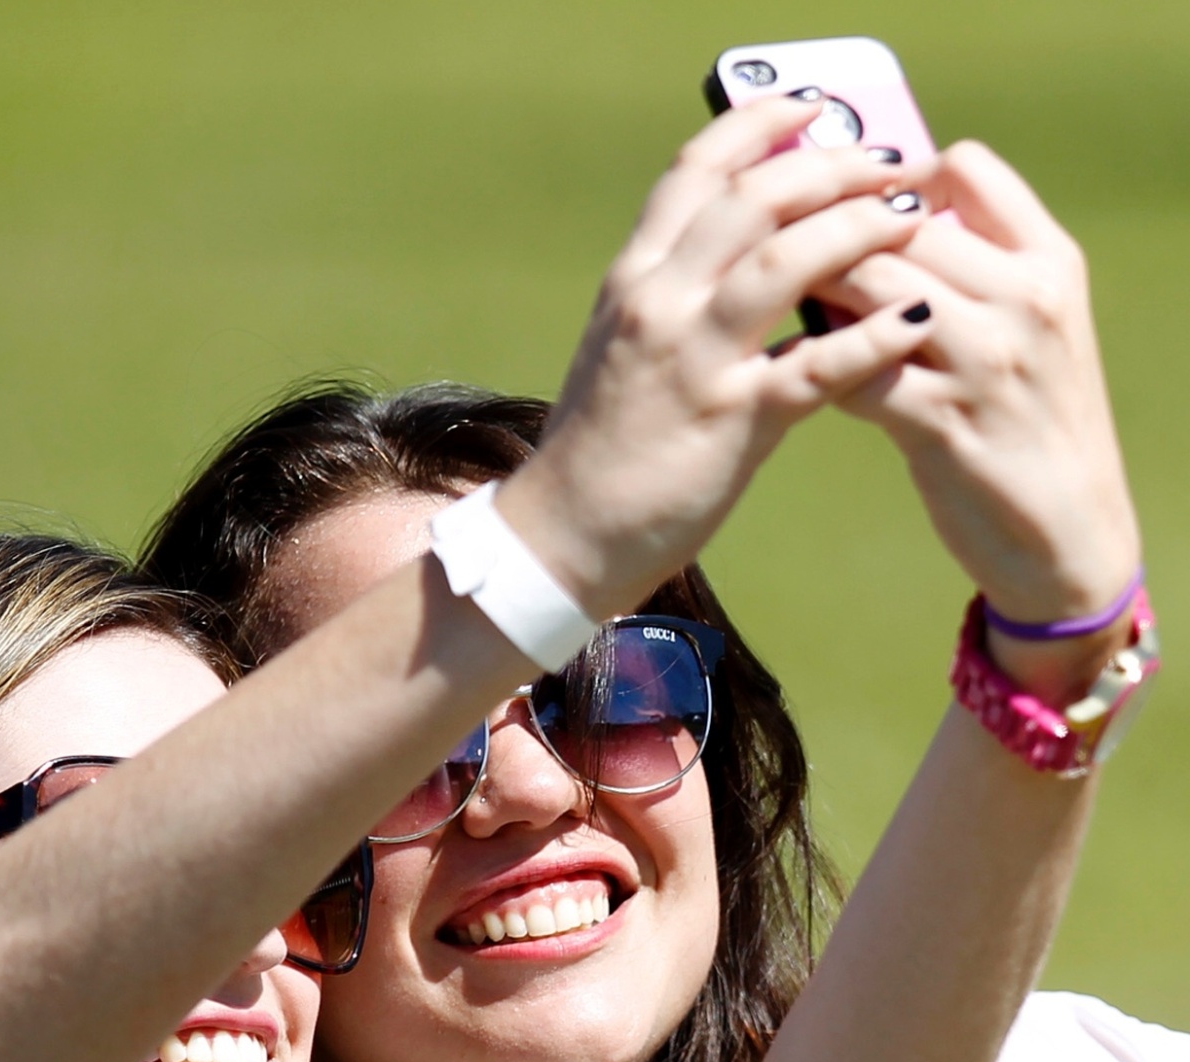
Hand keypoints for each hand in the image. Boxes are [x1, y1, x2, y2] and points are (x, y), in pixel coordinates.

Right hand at [504, 95, 936, 618]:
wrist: (562, 533)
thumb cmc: (605, 442)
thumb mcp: (626, 344)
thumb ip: (678, 291)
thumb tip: (750, 248)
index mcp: (635, 278)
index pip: (696, 170)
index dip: (759, 124)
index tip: (813, 108)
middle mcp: (658, 303)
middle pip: (754, 198)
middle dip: (835, 166)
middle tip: (894, 165)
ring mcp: (693, 360)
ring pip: (785, 261)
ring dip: (862, 228)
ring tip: (917, 221)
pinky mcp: (731, 422)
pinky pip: (814, 366)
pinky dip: (873, 336)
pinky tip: (919, 320)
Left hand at [818, 141, 1142, 697]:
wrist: (1066, 532)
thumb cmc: (1024, 418)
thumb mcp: (1025, 327)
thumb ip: (971, 266)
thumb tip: (871, 212)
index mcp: (1050, 261)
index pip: (966, 168)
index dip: (891, 176)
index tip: (847, 202)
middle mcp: (1026, 300)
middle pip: (894, 224)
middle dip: (824, 234)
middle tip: (774, 252)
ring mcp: (985, 361)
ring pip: (865, 285)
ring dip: (809, 292)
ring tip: (776, 305)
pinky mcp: (941, 422)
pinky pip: (849, 370)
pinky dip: (811, 364)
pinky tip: (792, 373)